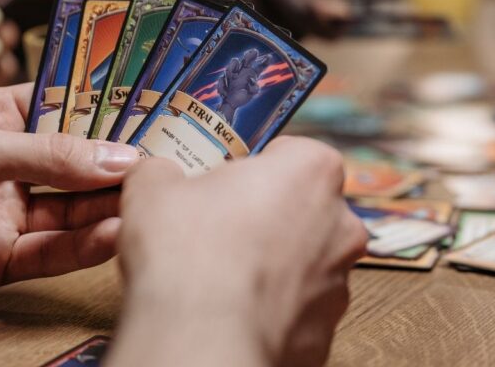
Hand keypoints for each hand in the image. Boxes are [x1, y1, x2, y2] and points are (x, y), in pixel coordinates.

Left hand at [0, 84, 139, 319]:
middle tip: (171, 161)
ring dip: (109, 206)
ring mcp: (4, 212)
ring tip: (150, 200)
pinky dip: (84, 246)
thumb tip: (121, 159)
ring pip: (71, 210)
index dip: (109, 111)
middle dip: (119, 162)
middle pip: (76, 162)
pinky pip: (52, 252)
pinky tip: (114, 235)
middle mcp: (5, 165)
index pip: (65, 108)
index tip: (158, 111)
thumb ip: (49, 156)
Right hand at [110, 137, 366, 366]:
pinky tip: (232, 312)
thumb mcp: (153, 188)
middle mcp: (341, 223)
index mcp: (312, 170)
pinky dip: (270, 310)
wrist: (202, 342)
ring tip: (219, 277)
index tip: (225, 182)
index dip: (253, 166)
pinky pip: (296, 310)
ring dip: (270, 266)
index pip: (292, 153)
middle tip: (217, 229)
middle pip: (302, 208)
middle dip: (265, 217)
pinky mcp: (326, 331)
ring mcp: (339, 281)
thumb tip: (157, 174)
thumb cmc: (188, 254)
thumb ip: (162, 171)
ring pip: (303, 262)